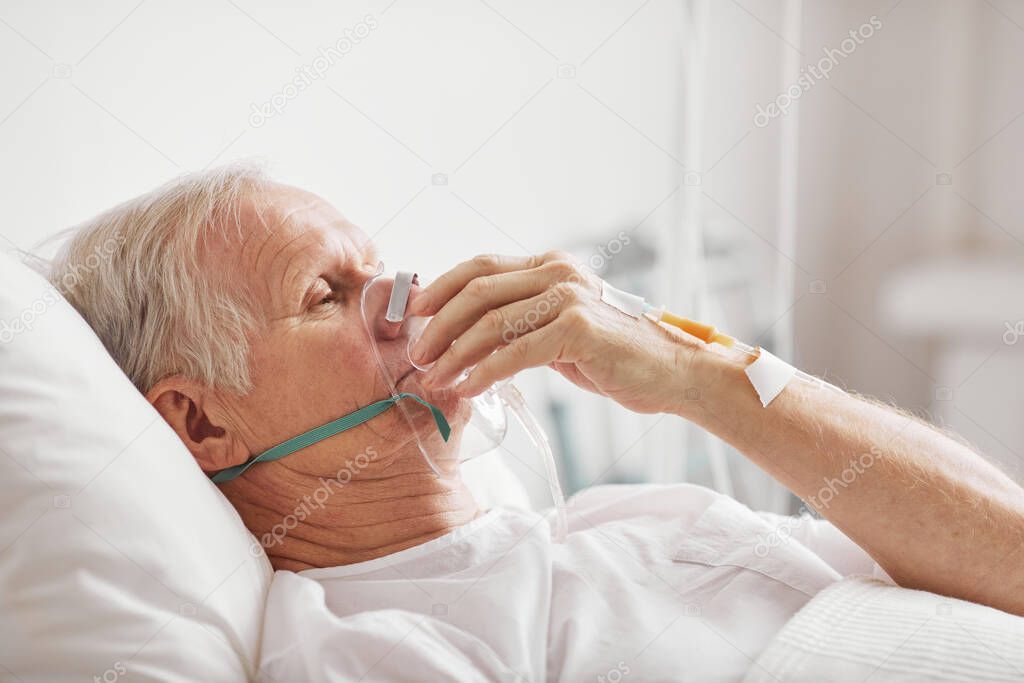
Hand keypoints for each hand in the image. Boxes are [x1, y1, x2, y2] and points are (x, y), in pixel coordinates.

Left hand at [407, 251, 700, 414]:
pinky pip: (516, 352)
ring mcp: (570, 297)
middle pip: (477, 290)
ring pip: (491, 321)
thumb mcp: (561, 330)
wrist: (670, 373)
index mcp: (551, 265)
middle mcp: (558, 272)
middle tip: (417, 355)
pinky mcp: (578, 329)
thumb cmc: (613, 355)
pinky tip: (468, 389)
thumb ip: (523, 323)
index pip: (480, 268)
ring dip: (455, 353)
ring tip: (435, 378)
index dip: (441, 289)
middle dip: (438, 325)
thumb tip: (466, 336)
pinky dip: (484, 372)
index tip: (413, 317)